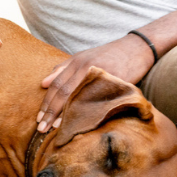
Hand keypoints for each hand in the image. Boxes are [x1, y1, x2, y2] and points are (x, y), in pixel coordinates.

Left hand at [37, 34, 154, 132]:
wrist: (137, 48)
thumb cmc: (109, 55)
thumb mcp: (84, 57)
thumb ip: (63, 69)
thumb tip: (43, 84)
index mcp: (76, 61)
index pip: (56, 84)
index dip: (46, 103)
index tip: (39, 118)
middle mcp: (85, 66)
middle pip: (63, 92)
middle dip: (51, 111)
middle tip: (41, 128)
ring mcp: (99, 74)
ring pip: (77, 95)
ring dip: (64, 114)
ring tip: (54, 129)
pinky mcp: (114, 81)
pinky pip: (97, 99)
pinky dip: (86, 112)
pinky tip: (80, 122)